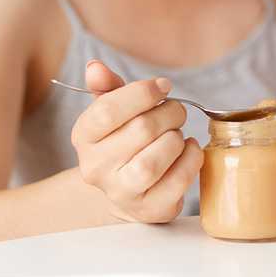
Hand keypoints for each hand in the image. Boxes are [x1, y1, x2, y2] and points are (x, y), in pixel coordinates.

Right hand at [70, 61, 203, 222]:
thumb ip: (107, 87)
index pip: (106, 110)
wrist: (128, 191)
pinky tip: (189, 150)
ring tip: (178, 133)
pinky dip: (191, 160)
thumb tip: (95, 67)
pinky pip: (177, 181)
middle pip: (140, 130)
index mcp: (83, 137)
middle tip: (176, 110)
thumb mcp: (112, 110)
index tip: (163, 87)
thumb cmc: (124, 141)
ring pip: (154, 161)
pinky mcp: (149, 209)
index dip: (142, 93)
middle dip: (169, 112)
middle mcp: (95, 168)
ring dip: (177, 138)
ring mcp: (121, 193)